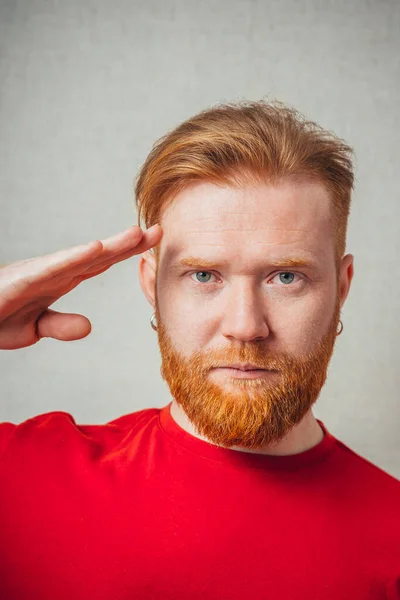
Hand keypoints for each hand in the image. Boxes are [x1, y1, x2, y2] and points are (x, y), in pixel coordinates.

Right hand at [0, 224, 162, 349]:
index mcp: (60, 280)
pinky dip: (75, 258)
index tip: (154, 242)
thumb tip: (89, 326)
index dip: (127, 252)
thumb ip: (61, 325)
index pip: (101, 263)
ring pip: (81, 256)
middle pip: (99, 255)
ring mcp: (38, 273)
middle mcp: (54, 271)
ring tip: (138, 234)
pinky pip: (52, 268)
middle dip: (130, 243)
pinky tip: (97, 248)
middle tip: (160, 229)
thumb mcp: (33, 327)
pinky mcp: (21, 280)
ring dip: (110, 245)